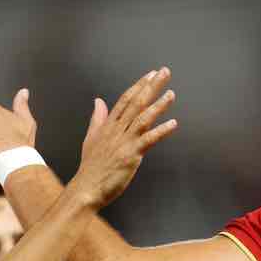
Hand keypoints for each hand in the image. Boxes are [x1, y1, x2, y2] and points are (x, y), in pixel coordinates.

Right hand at [68, 67, 178, 207]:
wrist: (87, 188)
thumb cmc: (91, 167)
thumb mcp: (91, 138)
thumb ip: (97, 119)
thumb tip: (98, 101)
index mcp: (108, 125)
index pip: (126, 99)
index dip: (139, 86)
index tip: (150, 74)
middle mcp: (117, 129)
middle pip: (136, 102)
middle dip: (151, 86)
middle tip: (164, 72)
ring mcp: (124, 141)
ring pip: (143, 118)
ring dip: (159, 105)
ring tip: (171, 94)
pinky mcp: (131, 155)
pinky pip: (149, 140)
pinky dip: (161, 131)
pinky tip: (173, 124)